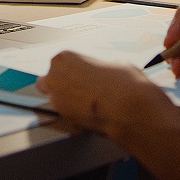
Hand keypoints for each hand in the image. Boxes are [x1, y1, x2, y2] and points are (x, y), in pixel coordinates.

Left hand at [36, 51, 179, 148]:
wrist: (131, 110)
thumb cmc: (124, 83)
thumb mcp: (112, 63)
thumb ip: (96, 67)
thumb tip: (98, 72)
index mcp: (63, 59)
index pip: (59, 63)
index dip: (71, 70)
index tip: (82, 75)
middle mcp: (54, 78)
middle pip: (48, 82)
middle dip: (60, 86)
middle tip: (80, 90)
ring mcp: (57, 101)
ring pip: (55, 101)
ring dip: (67, 102)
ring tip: (89, 104)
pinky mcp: (64, 121)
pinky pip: (66, 116)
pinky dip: (75, 115)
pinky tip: (92, 115)